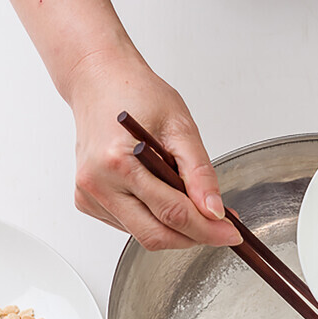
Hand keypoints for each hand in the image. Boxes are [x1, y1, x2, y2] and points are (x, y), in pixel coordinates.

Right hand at [66, 53, 239, 249]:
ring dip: (173, 226)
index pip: (172, 213)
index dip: (207, 229)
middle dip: (193, 236)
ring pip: (143, 234)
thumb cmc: (136, 95)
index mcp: (118, 162)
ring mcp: (89, 196)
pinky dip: (151, 217)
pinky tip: (155, 191)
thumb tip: (214, 210)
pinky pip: (129, 225)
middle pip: (156, 235)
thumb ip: (199, 173)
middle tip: (217, 226)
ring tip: (183, 195)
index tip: (230, 234)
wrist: (99, 82)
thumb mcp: (180, 126)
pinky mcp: (87, 202)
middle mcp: (98, 184)